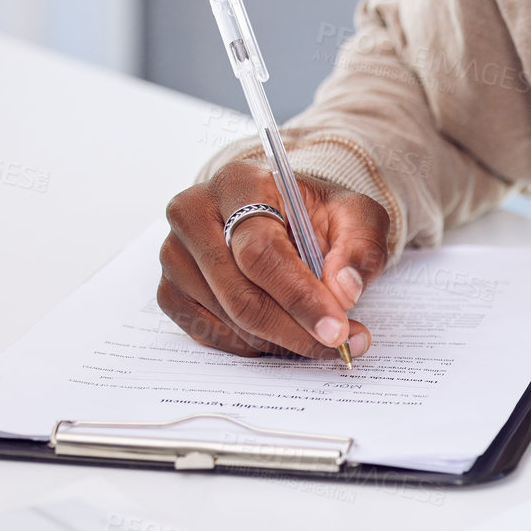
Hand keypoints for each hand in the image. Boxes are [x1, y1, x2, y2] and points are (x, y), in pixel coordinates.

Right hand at [158, 160, 389, 358]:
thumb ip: (361, 248)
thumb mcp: (357, 217)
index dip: (300, 298)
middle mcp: (193, 214)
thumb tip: (344, 290)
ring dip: (282, 341)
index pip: (260, 252)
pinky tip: (283, 333)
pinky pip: (210, 335)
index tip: (337, 330)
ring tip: (320, 335)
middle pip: (240, 295)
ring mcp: (174, 254)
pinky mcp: (169, 289)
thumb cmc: (317, 216)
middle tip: (341, 345)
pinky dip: (253, 345)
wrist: (284, 216)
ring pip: (228, 321)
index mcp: (237, 184)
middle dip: (296, 330)